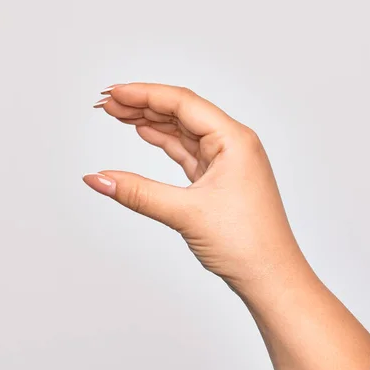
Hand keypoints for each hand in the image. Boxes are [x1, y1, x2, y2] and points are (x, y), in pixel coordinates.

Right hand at [84, 83, 307, 293]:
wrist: (270, 276)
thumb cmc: (247, 243)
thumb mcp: (185, 212)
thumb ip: (138, 193)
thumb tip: (98, 179)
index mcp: (234, 141)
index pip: (183, 104)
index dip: (145, 95)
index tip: (115, 93)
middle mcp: (233, 146)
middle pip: (181, 113)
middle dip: (143, 106)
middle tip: (108, 103)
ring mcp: (226, 164)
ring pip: (182, 133)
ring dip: (151, 123)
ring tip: (119, 115)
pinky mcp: (218, 182)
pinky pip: (186, 153)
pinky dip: (164, 143)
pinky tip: (147, 134)